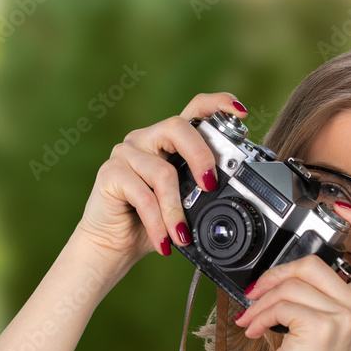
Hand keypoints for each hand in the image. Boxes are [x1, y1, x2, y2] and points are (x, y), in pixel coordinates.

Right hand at [73, 93, 247, 269]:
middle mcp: (145, 139)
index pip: (194, 109)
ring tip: (182, 237)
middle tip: (210, 185)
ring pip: (163, 172)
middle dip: (200, 156)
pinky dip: (158, 223)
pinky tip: (164, 242)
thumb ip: (200, 191)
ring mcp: (125, 153)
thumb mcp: (183, 205)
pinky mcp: (111, 173)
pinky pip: (143, 196)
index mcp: (168, 141)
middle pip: (178, 128)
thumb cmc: (149, 223)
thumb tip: (230, 195)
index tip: (240, 111)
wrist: (112, 246)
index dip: (217, 103)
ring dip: (176, 211)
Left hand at [233, 203, 350, 350]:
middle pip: (313, 263)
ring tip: (251, 317)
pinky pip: (283, 304)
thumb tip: (288, 271)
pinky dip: (261, 315)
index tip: (341, 206)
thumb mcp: (318, 326)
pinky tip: (254, 329)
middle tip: (256, 292)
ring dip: (262, 301)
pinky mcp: (323, 326)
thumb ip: (316, 296)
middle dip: (275, 276)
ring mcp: (345, 317)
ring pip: (292, 284)